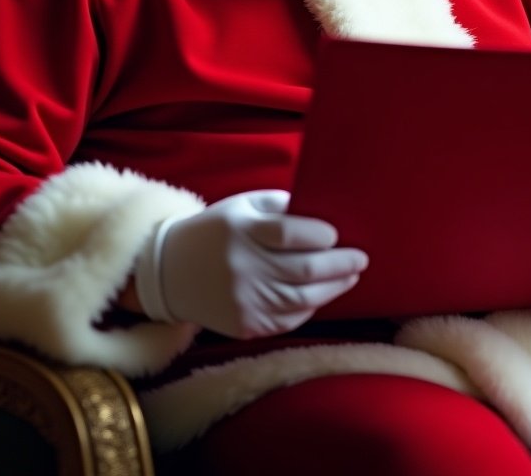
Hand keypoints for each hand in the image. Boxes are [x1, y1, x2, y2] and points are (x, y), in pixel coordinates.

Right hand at [136, 190, 368, 338]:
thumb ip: (281, 207)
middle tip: (360, 259)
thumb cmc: (216, 230)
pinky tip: (322, 295)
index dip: (320, 235)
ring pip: (302, 299)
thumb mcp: (243, 205)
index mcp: (241, 231)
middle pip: (303, 271)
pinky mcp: (244, 325)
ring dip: (334, 288)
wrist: (169, 272)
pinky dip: (309, 307)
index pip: (290, 234)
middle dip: (340, 265)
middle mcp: (242, 267)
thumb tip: (325, 217)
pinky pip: (288, 320)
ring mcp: (243, 300)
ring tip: (351, 277)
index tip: (336, 235)